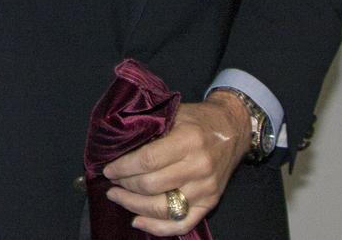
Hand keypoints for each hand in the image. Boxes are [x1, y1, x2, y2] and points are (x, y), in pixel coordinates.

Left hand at [101, 97, 248, 236]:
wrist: (233, 129)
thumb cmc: (198, 120)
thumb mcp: (174, 113)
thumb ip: (150, 128)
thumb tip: (117, 145)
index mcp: (188, 140)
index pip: (148, 160)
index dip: (123, 167)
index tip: (108, 169)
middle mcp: (199, 167)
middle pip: (152, 185)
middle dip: (125, 186)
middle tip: (111, 182)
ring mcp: (206, 188)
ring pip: (163, 207)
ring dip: (134, 205)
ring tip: (117, 197)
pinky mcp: (210, 203)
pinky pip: (182, 223)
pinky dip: (158, 227)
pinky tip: (138, 220)